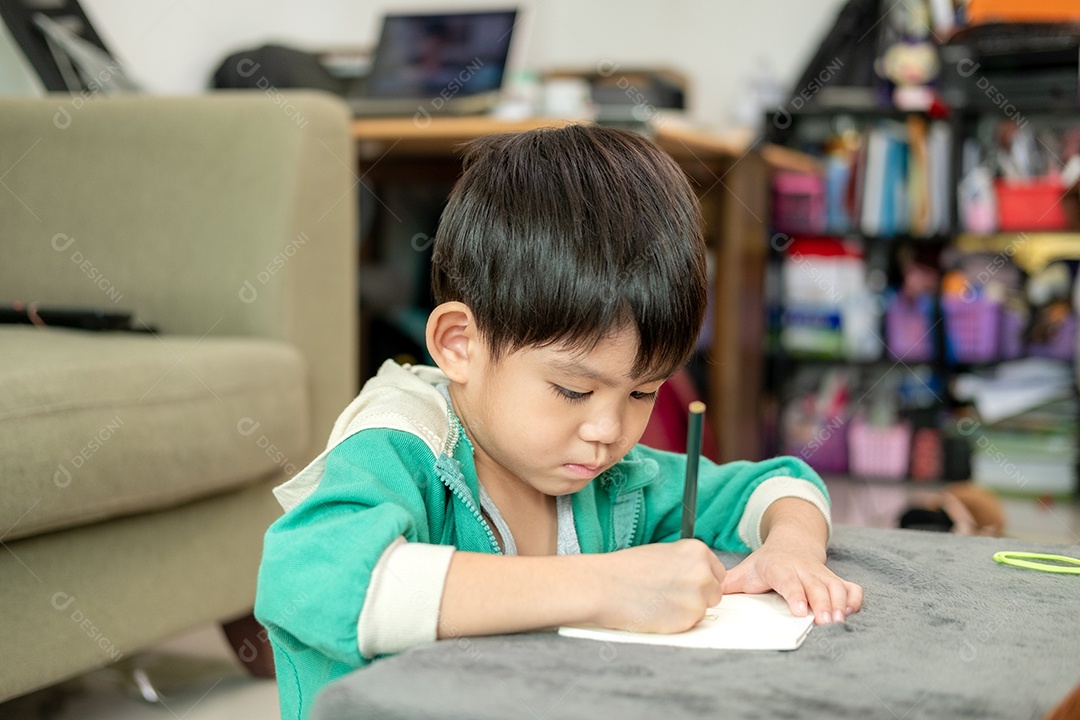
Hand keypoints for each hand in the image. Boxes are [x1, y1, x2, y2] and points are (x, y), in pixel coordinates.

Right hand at [588, 539, 725, 633]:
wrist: (605, 586)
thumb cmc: (627, 569)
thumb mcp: (663, 554)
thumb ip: (686, 565)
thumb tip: (698, 578)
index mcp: (698, 551)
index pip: (717, 572)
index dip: (701, 580)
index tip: (685, 583)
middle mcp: (703, 573)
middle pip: (714, 592)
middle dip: (697, 596)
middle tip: (670, 595)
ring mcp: (698, 597)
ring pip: (703, 610)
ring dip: (687, 610)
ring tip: (659, 602)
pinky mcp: (688, 620)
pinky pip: (690, 624)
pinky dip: (677, 622)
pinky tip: (657, 612)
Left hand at [721, 542, 862, 624]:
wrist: (792, 542)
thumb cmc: (767, 563)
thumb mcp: (746, 570)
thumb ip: (728, 583)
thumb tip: (708, 594)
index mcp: (778, 567)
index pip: (788, 581)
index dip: (795, 595)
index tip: (800, 611)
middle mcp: (802, 570)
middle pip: (816, 586)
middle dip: (822, 604)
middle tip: (826, 623)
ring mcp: (821, 574)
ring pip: (835, 587)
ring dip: (839, 604)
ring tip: (839, 622)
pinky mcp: (835, 579)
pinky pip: (850, 587)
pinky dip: (854, 599)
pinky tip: (851, 612)